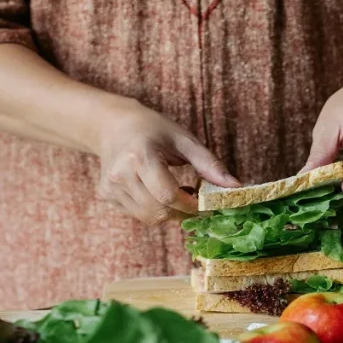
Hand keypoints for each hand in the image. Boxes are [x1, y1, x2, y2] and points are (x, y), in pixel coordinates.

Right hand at [94, 100, 239, 224]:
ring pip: (148, 217)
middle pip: (158, 211)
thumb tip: (235, 187)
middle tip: (193, 198)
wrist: (113, 125)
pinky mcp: (107, 195)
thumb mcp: (184, 140)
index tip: (204, 202)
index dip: (190, 205)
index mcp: (140, 156)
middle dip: (182, 211)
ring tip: (176, 192)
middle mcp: (120, 174)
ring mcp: (111, 186)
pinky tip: (156, 191)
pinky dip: (153, 209)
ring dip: (168, 212)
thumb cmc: (153, 129)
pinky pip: (137, 214)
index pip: (167, 195)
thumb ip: (209, 164)